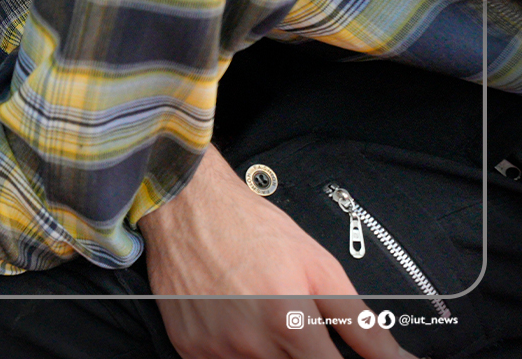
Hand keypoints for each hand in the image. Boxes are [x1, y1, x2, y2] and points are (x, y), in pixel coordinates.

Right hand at [140, 146, 416, 358]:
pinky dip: (239, 352)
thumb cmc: (253, 230)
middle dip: (306, 354)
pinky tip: (238, 324)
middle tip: (299, 329)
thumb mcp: (321, 269)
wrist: (187, 207)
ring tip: (266, 320)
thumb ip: (363, 324)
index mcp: (290, 325)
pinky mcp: (189, 349)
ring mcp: (215, 351)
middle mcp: (250, 346)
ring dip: (273, 353)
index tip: (335, 352)